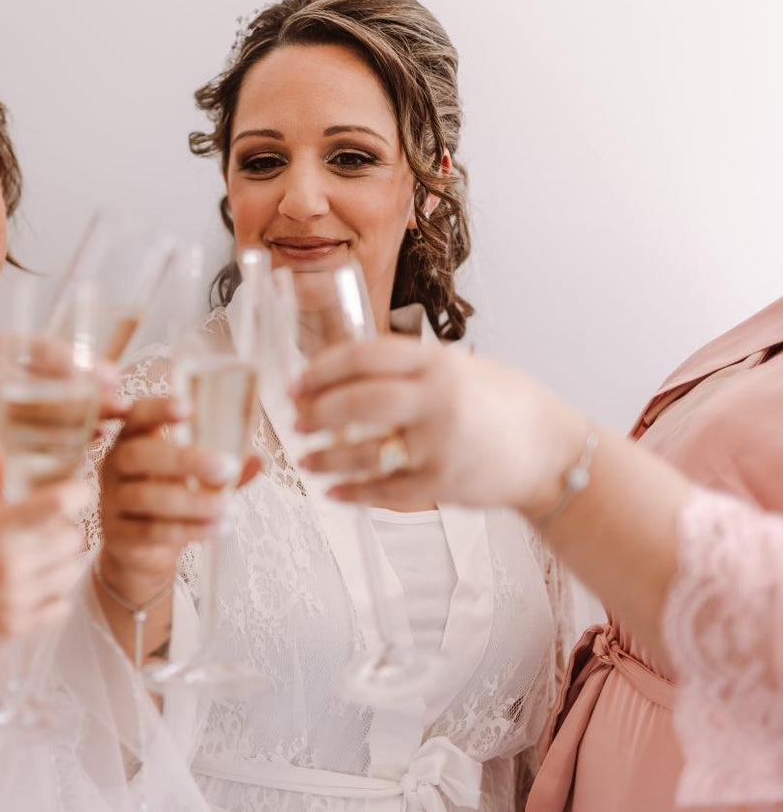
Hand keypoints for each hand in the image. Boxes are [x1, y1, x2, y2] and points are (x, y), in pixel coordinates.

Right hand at [0, 335, 125, 477]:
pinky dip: (52, 456)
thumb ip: (24, 358)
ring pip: (45, 424)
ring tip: (103, 431)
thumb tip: (90, 367)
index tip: (113, 378)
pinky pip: (26, 453)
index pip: (47, 351)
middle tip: (122, 409)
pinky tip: (72, 458)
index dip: (84, 367)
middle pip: (53, 389)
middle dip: (93, 401)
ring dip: (79, 429)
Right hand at [0, 444, 88, 666]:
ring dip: (60, 559)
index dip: (75, 491)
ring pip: (70, 572)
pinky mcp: (13, 631)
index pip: (59, 504)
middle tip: (43, 523)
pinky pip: (59, 607)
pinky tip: (31, 584)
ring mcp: (15, 603)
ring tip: (35, 553)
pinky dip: (54, 594)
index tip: (74, 488)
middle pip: (72, 538)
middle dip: (63, 525)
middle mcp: (11, 568)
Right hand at [96, 396, 258, 603]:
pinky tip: (219, 527)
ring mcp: (111, 501)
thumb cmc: (169, 501)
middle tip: (227, 466)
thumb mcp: (194, 479)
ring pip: (147, 497)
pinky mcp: (116, 535)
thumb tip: (258, 460)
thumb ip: (221, 468)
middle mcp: (114, 465)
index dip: (158, 410)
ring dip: (194, 502)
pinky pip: (152, 531)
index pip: (137, 416)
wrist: (141, 551)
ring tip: (230, 507)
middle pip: (138, 455)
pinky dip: (190, 529)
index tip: (187, 407)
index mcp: (131, 439)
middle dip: (184, 459)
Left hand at [294, 337, 587, 518]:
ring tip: (304, 458)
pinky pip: (385, 490)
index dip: (321, 369)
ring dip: (326, 458)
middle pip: (357, 402)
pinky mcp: (443, 485)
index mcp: (438, 364)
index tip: (298, 382)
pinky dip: (354, 492)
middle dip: (317, 412)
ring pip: (364, 453)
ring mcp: (440, 446)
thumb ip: (409, 368)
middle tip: (296, 419)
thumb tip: (344, 370)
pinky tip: (333, 490)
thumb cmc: (503, 404)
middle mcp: (437, 401)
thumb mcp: (460, 368)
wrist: (554, 453)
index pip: (363, 356)